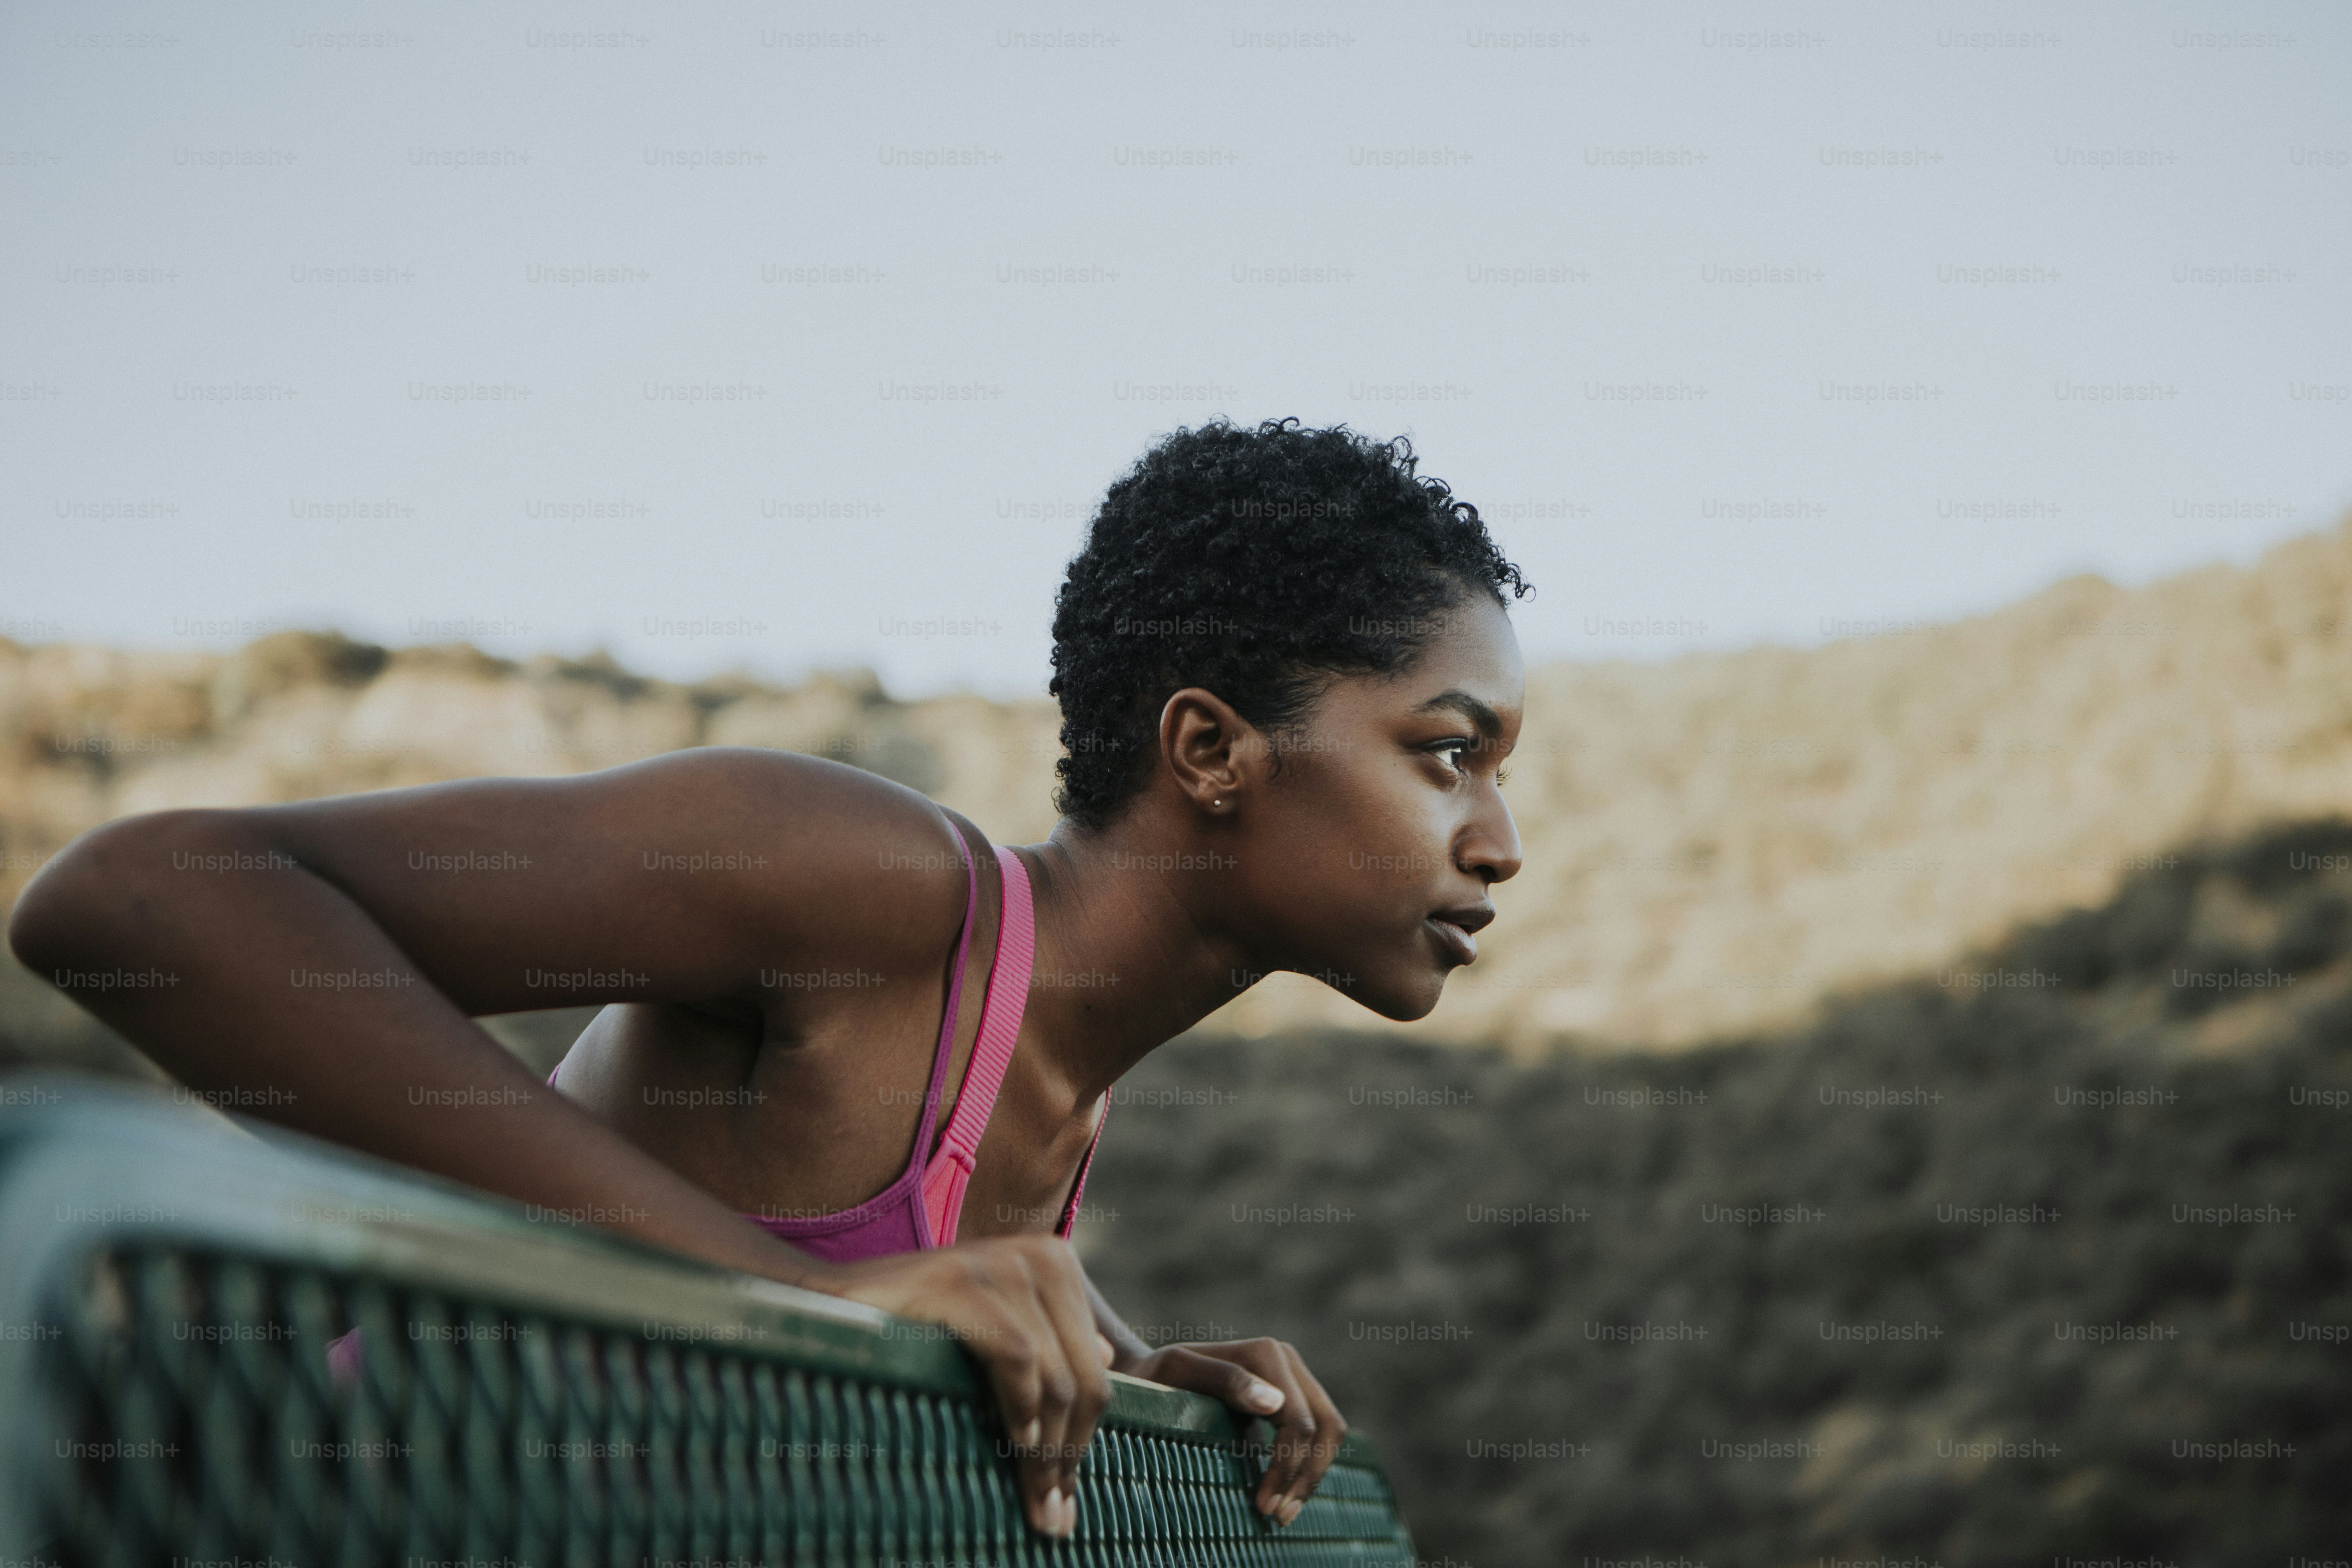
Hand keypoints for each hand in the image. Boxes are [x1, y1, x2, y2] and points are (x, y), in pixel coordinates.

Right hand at [797, 1236, 1113, 1539]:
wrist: (828, 1305)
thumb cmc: (916, 1331)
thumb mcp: (995, 1336)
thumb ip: (1049, 1348)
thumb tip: (1110, 1360)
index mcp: (1057, 1266)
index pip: (1097, 1373)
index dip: (1084, 1443)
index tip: (1065, 1502)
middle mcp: (1042, 1255)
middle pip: (1086, 1380)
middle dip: (1069, 1458)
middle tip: (1051, 1518)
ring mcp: (1001, 1262)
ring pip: (1057, 1380)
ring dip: (1046, 1453)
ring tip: (1034, 1501)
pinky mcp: (959, 1280)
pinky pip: (1016, 1357)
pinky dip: (1020, 1408)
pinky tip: (1012, 1443)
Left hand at [1122, 1338, 1346, 1526]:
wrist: (1150, 1372)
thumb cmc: (1156, 1375)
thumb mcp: (1176, 1371)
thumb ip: (1223, 1379)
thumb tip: (1274, 1403)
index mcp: (1267, 1354)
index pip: (1297, 1420)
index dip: (1286, 1466)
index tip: (1263, 1505)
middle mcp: (1287, 1362)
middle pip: (1325, 1426)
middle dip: (1306, 1475)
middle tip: (1278, 1516)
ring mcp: (1292, 1378)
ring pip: (1328, 1431)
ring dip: (1312, 1475)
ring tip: (1283, 1513)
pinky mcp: (1291, 1398)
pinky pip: (1318, 1434)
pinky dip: (1308, 1466)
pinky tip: (1285, 1493)